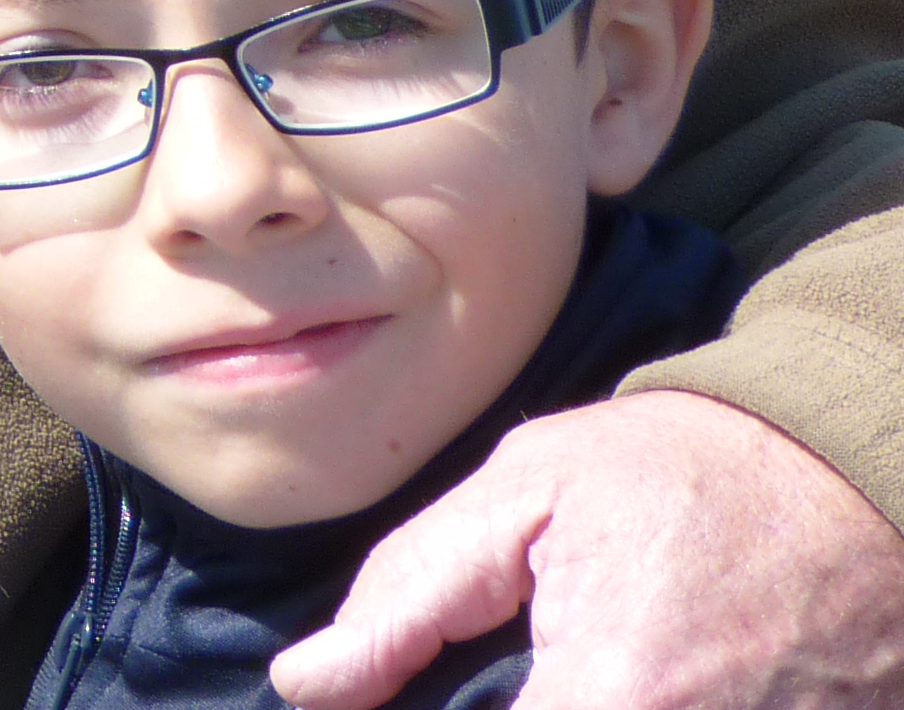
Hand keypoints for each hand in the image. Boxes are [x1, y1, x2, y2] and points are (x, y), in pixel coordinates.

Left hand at [271, 389, 903, 707]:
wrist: (855, 475)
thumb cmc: (687, 472)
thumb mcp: (527, 491)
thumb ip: (410, 592)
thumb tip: (309, 685)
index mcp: (615, 698)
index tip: (413, 701)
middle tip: (507, 673)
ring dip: (560, 709)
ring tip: (552, 672)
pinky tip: (606, 682)